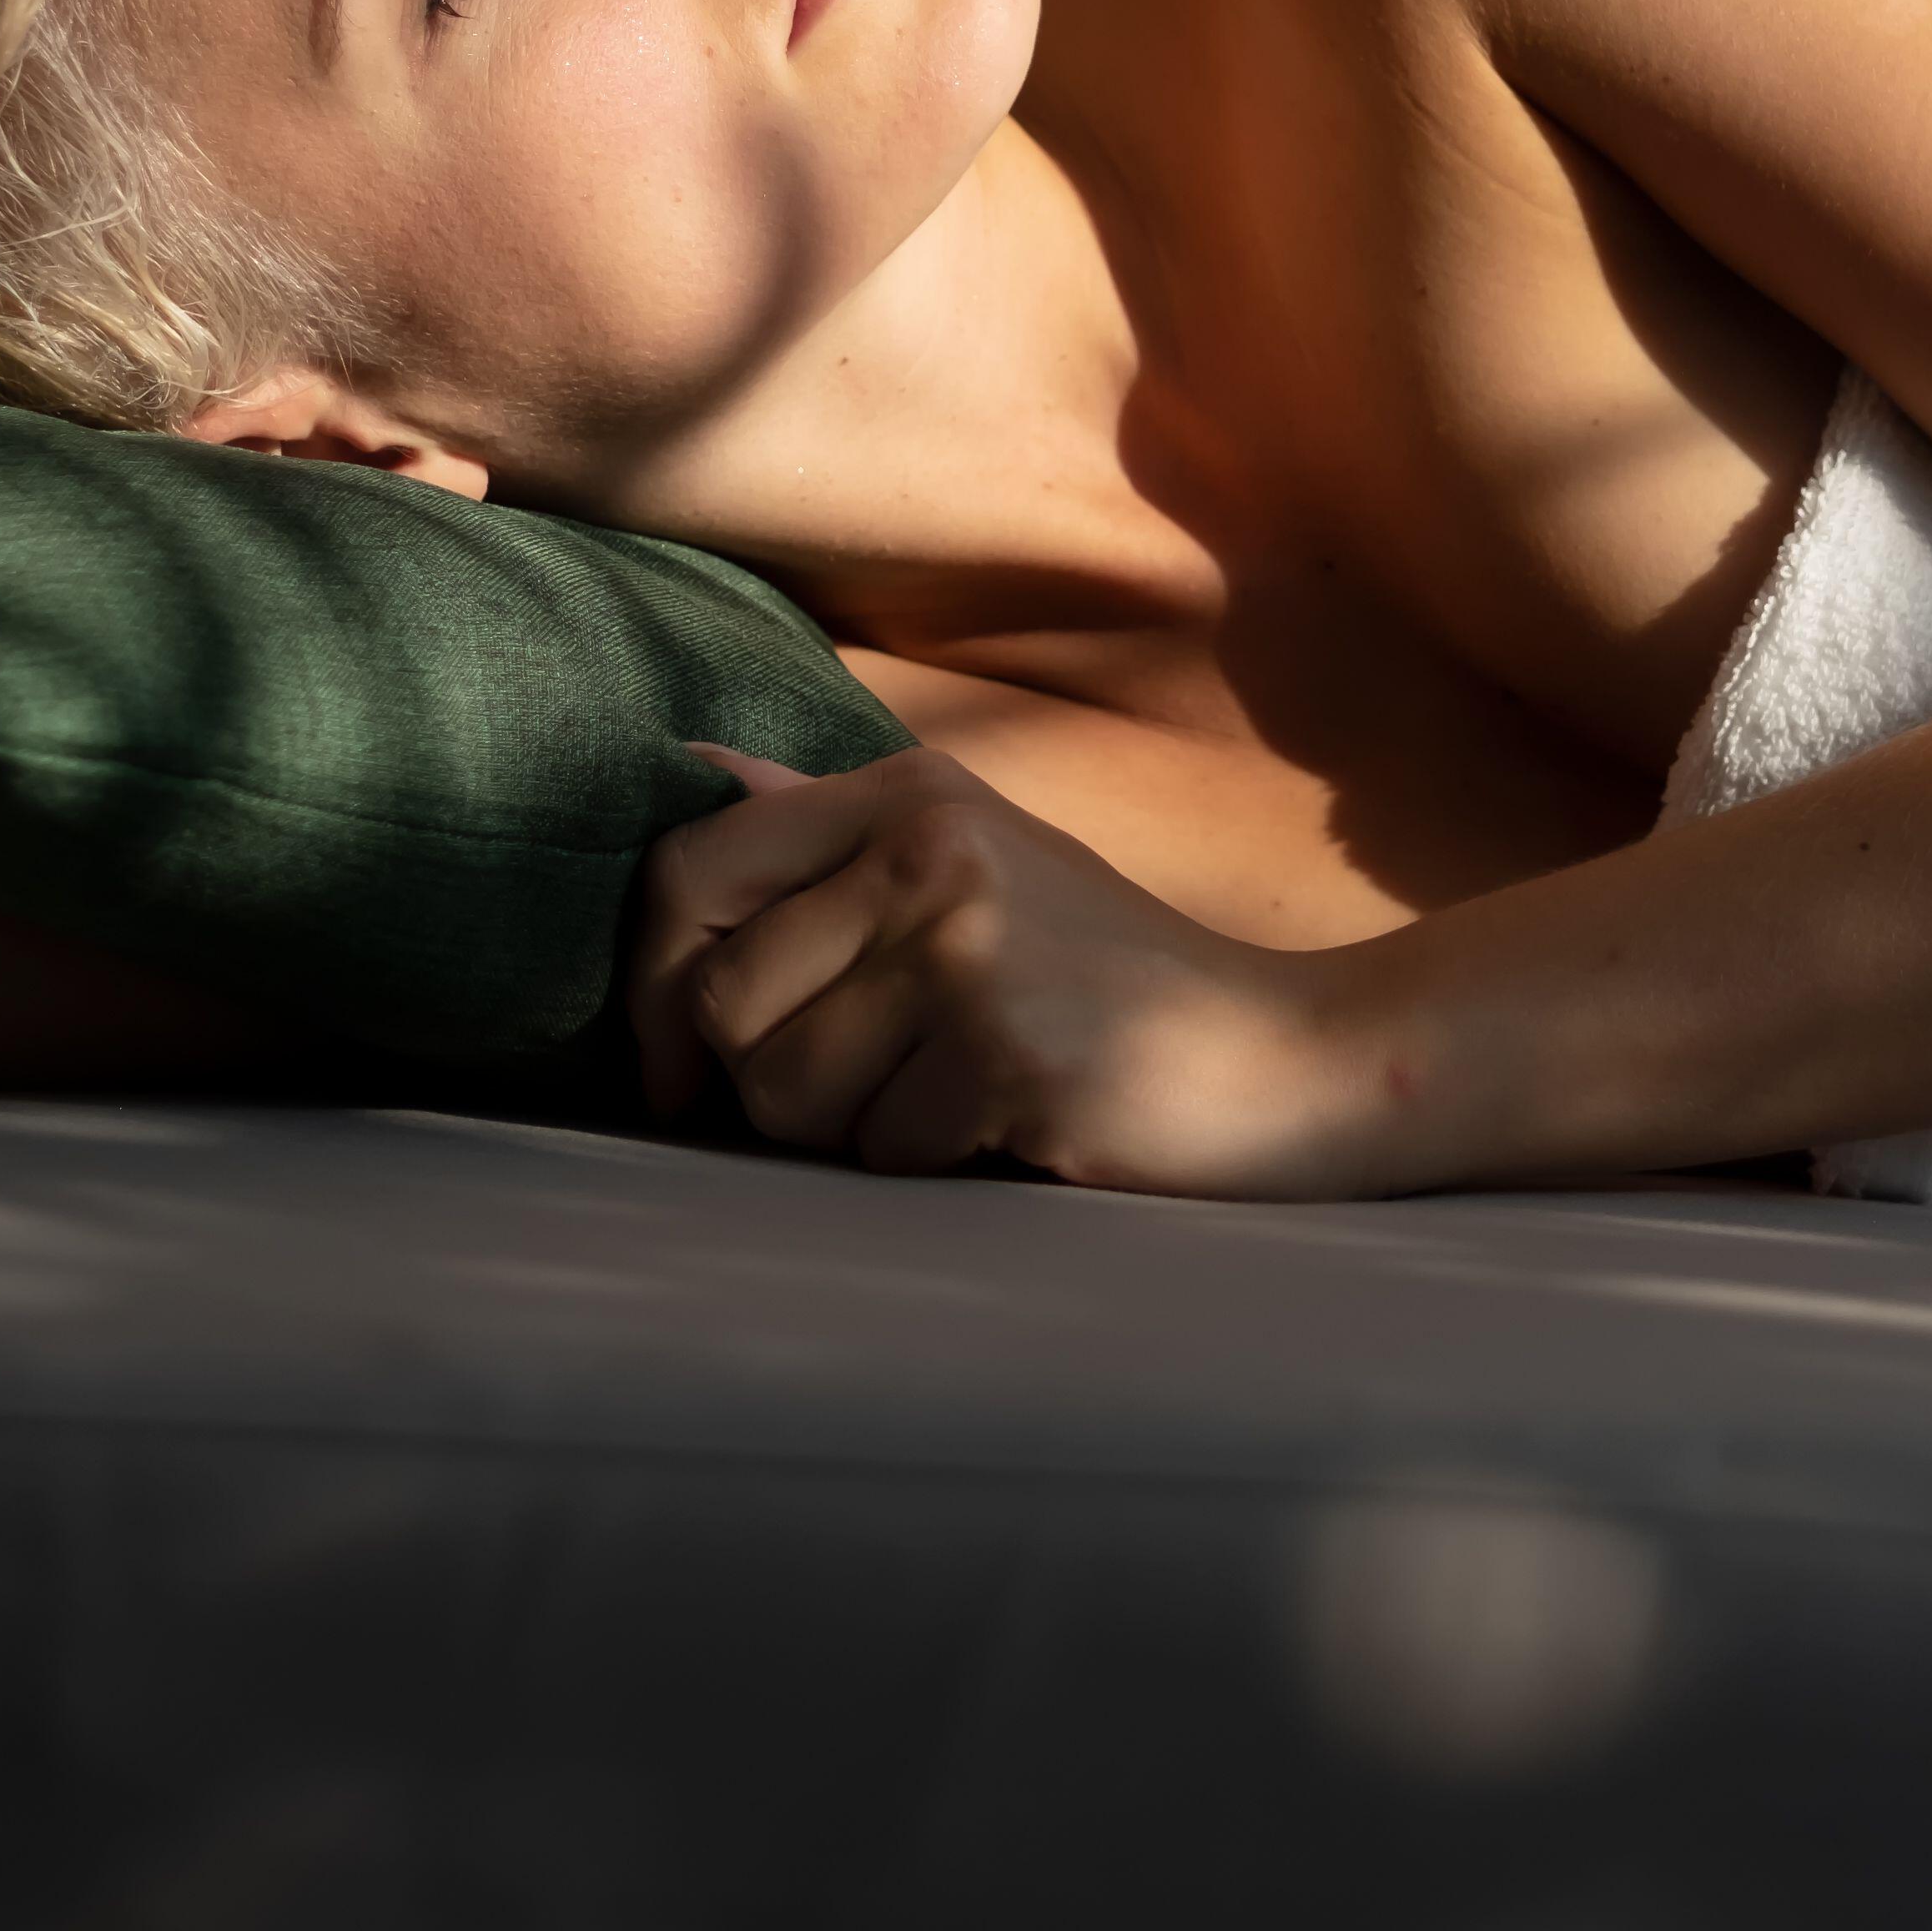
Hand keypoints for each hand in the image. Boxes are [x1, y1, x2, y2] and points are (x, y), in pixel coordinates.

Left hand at [631, 746, 1401, 1195]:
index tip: (677, 1070)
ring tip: (953, 1094)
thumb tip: (692, 769)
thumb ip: (829, 828)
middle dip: (768, 1082)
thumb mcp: (976, 863)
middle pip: (722, 1002)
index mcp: (909, 794)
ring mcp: (973, 946)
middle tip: (871, 1090)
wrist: (1282, 1054)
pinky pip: (879, 1150)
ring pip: (785, 1091)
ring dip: (850, 1131)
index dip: (648, 986)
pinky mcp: (1008, 1050)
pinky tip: (1011, 1122)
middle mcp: (931, 849)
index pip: (687, 870)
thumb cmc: (1104, 975)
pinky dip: (931, 1161)